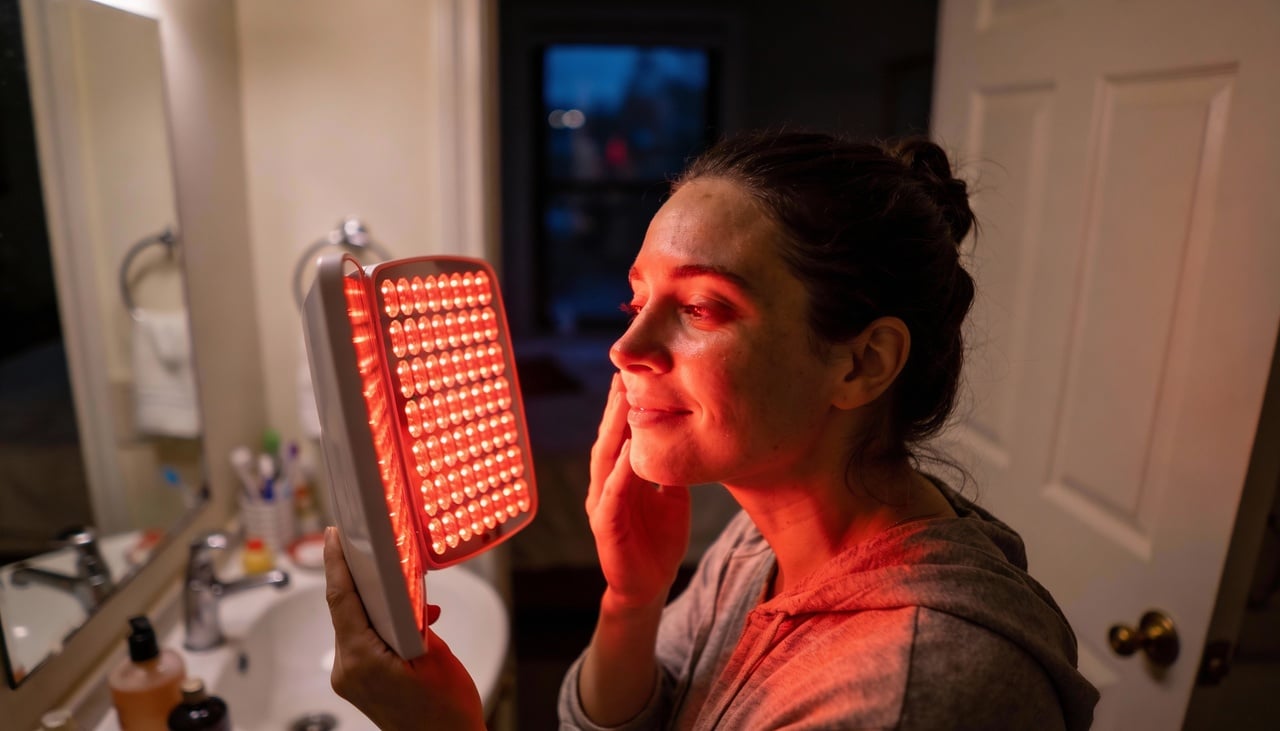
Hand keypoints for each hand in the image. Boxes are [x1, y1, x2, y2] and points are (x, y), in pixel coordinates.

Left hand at [323, 527, 485, 730]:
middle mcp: (347, 669)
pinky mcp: (360, 681)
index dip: (336, 562)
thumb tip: (404, 594)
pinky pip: (363, 639)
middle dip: (360, 577)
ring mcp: (351, 677)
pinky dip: (382, 623)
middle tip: (368, 544)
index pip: (341, 598)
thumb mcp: (436, 655)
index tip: (334, 535)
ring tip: (400, 585)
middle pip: (345, 608)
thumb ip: (414, 619)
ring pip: (355, 623)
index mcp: (361, 660)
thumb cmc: (446, 714)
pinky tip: (409, 619)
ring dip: (376, 602)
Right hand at [586, 374, 691, 608]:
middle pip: (608, 437)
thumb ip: (670, 467)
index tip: (636, 372)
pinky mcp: (606, 526)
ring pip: (605, 458)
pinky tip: (628, 451)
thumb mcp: (671, 496)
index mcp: (620, 475)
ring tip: (623, 398)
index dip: (625, 403)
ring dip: (613, 428)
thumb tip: (687, 434)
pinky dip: (620, 471)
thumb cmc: (659, 539)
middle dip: (615, 405)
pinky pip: (614, 494)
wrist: (648, 586)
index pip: (620, 432)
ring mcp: (602, 504)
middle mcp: (606, 484)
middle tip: (625, 372)